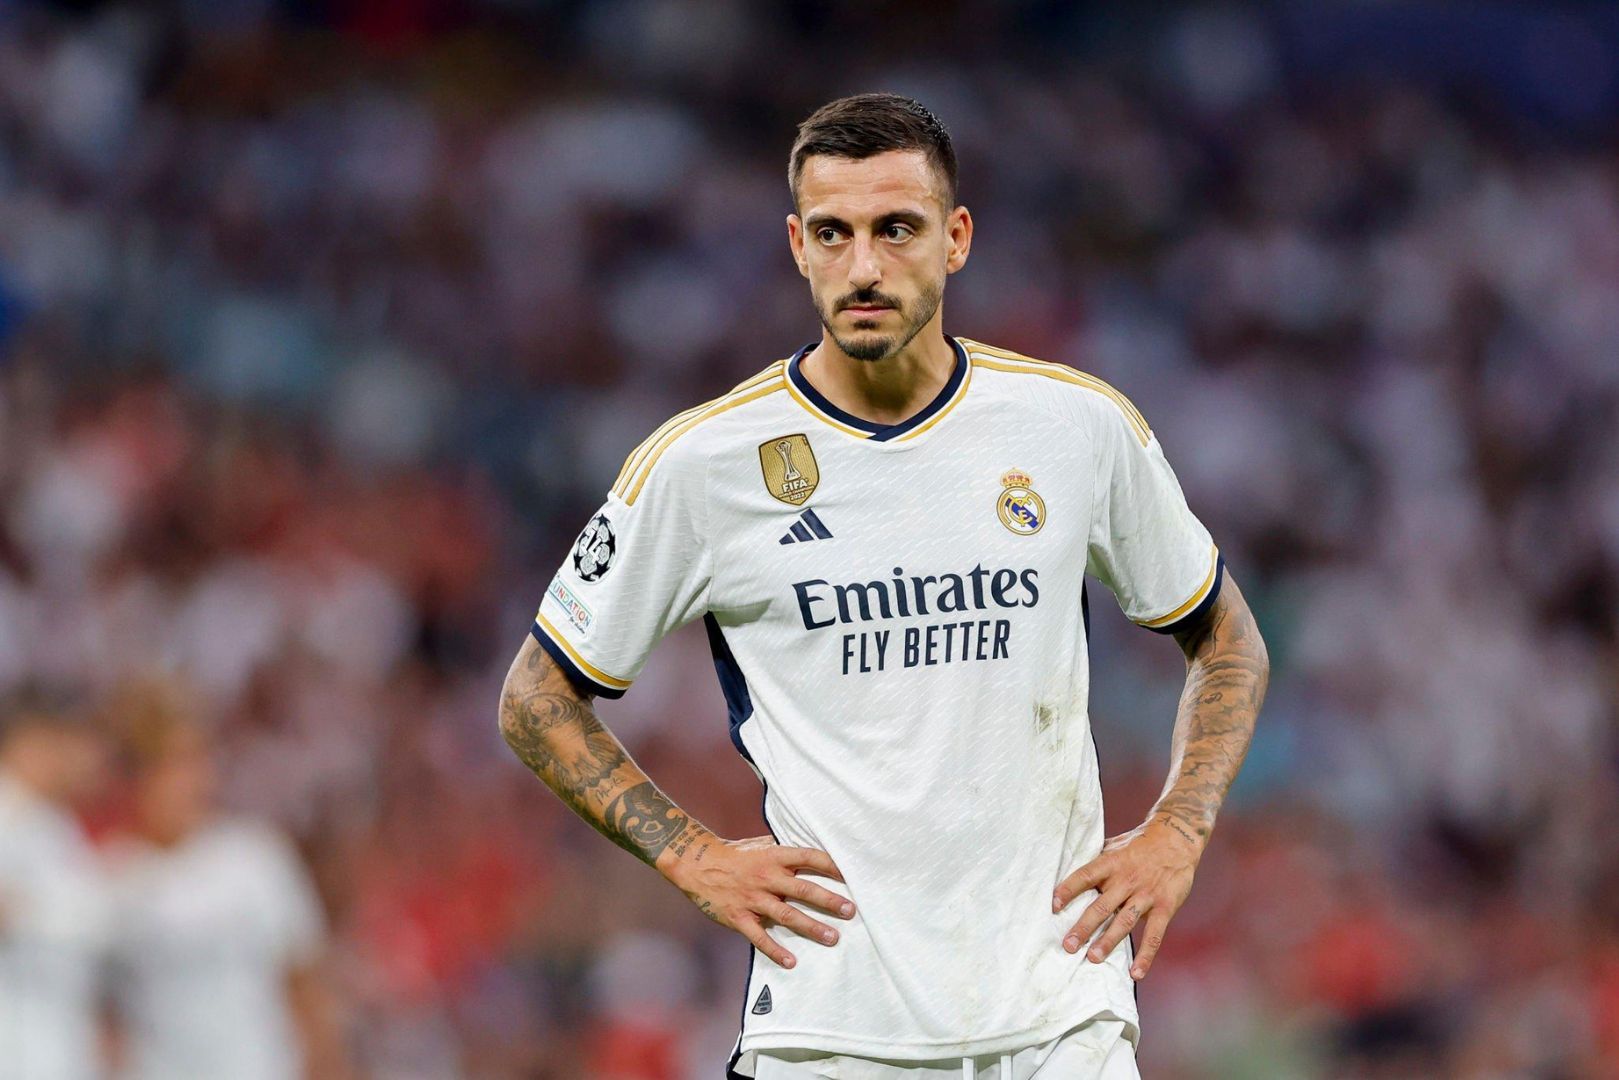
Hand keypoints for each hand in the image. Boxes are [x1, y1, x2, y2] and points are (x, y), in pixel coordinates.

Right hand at [662, 832, 855, 968]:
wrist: (695, 863)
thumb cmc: (736, 854)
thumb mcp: (761, 845)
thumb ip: (786, 851)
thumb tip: (816, 852)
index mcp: (774, 856)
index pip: (809, 858)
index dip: (831, 865)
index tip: (852, 874)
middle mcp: (766, 877)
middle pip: (803, 889)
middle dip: (829, 901)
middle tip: (851, 910)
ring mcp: (753, 899)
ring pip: (787, 915)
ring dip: (811, 927)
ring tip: (833, 938)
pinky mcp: (739, 917)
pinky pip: (759, 937)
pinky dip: (775, 950)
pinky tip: (791, 962)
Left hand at [1051, 818, 1200, 980]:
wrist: (1176, 839)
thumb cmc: (1138, 845)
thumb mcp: (1114, 846)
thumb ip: (1096, 862)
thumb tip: (1065, 873)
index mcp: (1111, 863)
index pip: (1085, 875)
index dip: (1069, 889)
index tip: (1053, 905)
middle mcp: (1127, 879)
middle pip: (1102, 905)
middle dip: (1084, 927)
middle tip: (1068, 946)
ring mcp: (1146, 894)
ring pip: (1124, 921)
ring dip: (1108, 941)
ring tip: (1092, 958)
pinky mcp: (1165, 907)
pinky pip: (1155, 934)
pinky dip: (1146, 955)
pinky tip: (1135, 973)